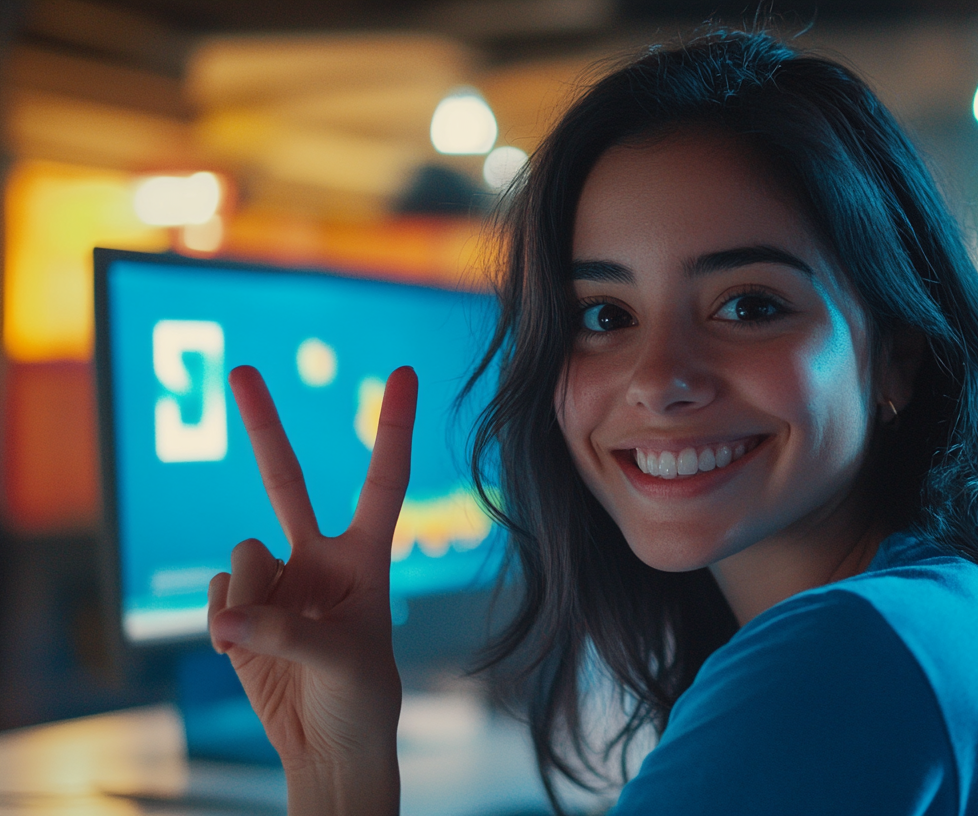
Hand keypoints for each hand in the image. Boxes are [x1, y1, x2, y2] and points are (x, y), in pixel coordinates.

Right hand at [208, 364, 416, 814]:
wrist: (328, 744)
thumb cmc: (360, 697)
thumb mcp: (343, 662)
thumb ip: (285, 632)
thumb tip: (224, 616)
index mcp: (366, 556)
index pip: (383, 481)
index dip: (392, 429)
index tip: (404, 372)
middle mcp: (318, 556)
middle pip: (285, 479)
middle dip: (262, 424)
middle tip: (240, 369)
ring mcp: (276, 579)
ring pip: (243, 554)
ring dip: (251, 597)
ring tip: (276, 639)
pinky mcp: (239, 608)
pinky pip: (220, 593)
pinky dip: (227, 622)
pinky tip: (244, 648)